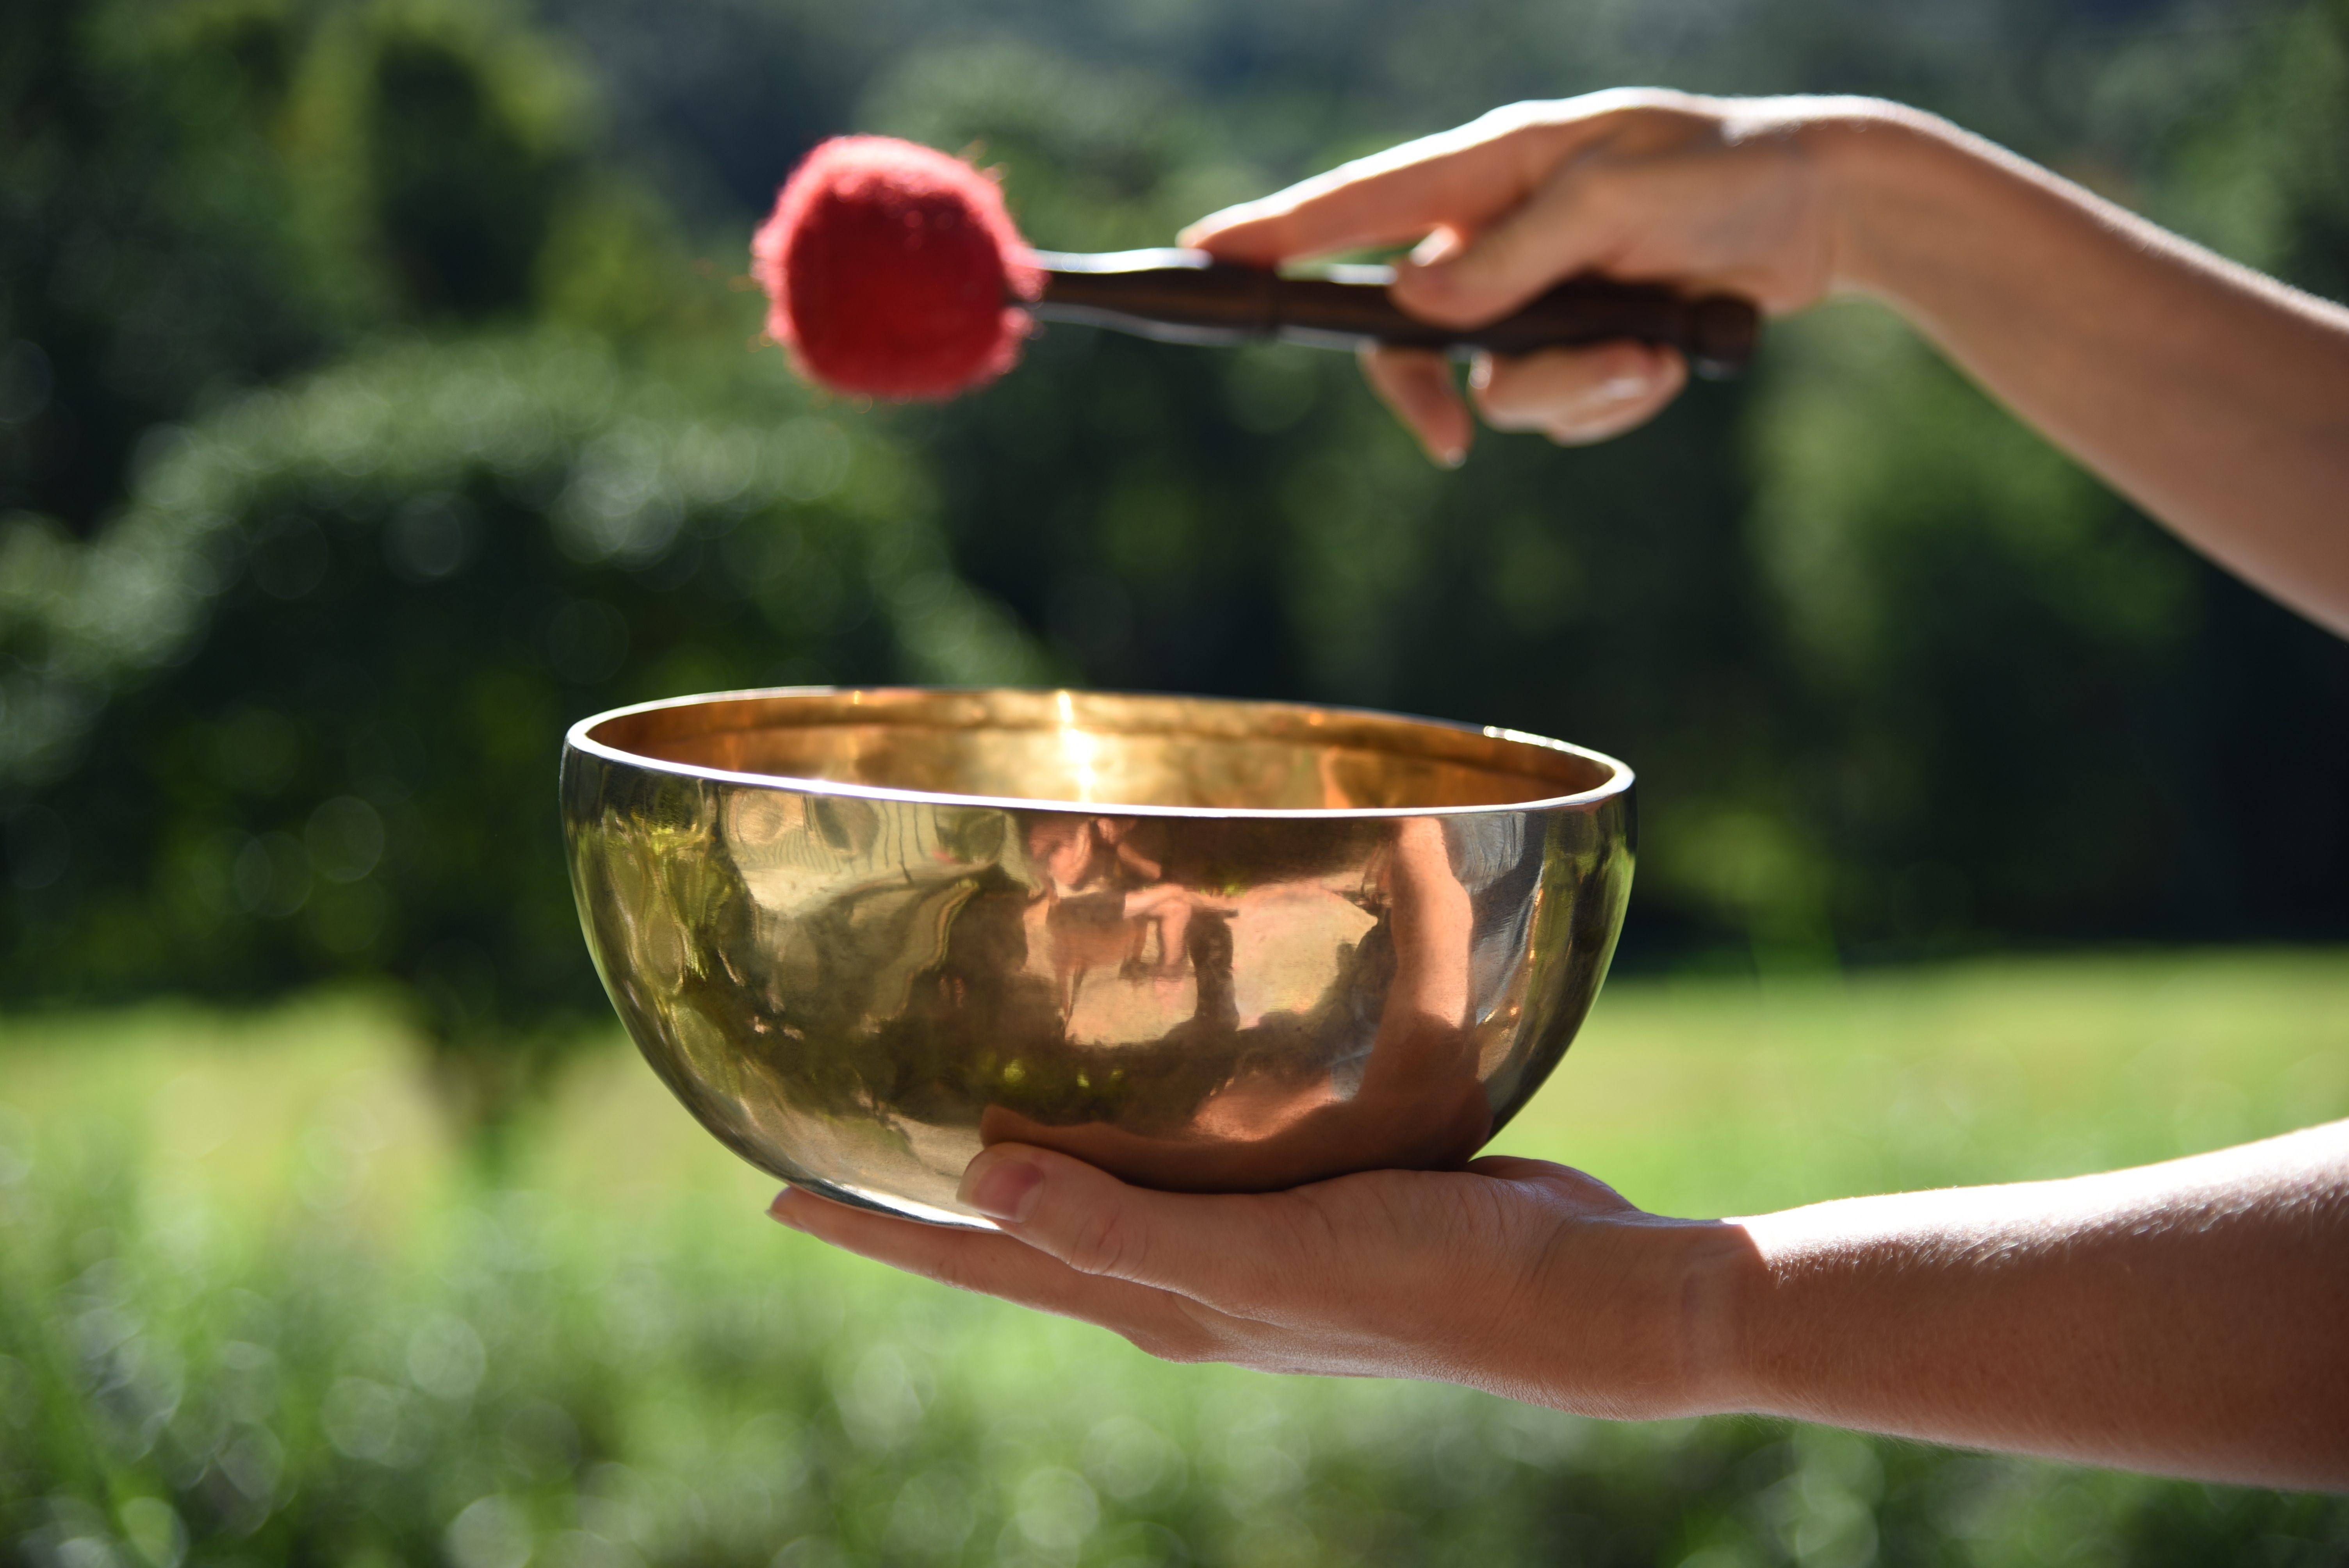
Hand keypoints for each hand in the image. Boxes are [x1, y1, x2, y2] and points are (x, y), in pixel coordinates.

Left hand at [769, 1144, 1739, 1419]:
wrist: (1572, 1299)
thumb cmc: (1427, 1282)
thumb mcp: (1265, 1260)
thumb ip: (1125, 1226)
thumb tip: (977, 1182)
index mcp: (1154, 1295)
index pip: (976, 1257)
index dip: (872, 1226)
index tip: (774, 1190)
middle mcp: (1182, 1277)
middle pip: (1018, 1233)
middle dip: (925, 1200)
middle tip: (843, 1144)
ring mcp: (1244, 1244)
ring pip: (1100, 1193)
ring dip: (1026, 1158)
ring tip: (966, 1108)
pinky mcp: (1306, 1199)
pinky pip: (1187, 1161)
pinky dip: (1137, 1129)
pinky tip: (1143, 1086)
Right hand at [1181, 90, 1870, 463]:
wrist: (1820, 214)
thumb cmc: (1721, 174)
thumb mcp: (1620, 200)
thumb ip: (1516, 254)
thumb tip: (1416, 305)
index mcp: (1493, 168)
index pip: (1361, 206)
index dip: (1278, 233)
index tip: (1204, 252)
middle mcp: (1498, 235)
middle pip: (1406, 334)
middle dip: (1430, 394)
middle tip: (1448, 446)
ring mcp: (1534, 295)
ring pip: (1496, 387)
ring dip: (1578, 390)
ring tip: (1654, 351)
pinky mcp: (1578, 343)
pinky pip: (1558, 409)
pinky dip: (1614, 398)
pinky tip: (1670, 359)